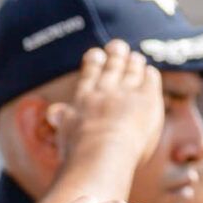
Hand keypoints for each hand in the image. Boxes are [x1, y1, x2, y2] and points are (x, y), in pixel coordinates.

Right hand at [48, 40, 163, 168]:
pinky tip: (149, 72)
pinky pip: (150, 79)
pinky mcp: (146, 99)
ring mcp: (126, 93)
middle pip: (112, 66)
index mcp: (84, 98)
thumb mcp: (64, 134)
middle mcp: (105, 91)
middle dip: (115, 54)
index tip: (96, 53)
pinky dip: (149, 74)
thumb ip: (61, 119)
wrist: (102, 156)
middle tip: (117, 45)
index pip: (90, 73)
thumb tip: (52, 111)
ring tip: (135, 57)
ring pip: (132, 70)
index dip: (94, 61)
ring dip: (133, 61)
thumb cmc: (80, 154)